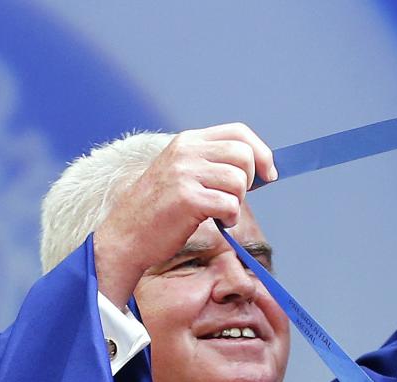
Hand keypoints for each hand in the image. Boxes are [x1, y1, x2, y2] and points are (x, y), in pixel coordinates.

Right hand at [92, 123, 275, 306]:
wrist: (128, 234)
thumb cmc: (160, 211)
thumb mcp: (183, 175)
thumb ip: (214, 166)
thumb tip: (260, 170)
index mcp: (188, 141)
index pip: (238, 132)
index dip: (262, 152)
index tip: (269, 175)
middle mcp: (186, 151)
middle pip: (244, 155)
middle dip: (250, 181)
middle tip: (234, 199)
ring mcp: (185, 173)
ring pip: (239, 181)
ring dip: (238, 203)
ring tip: (221, 213)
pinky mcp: (187, 199)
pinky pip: (230, 205)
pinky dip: (231, 218)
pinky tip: (218, 223)